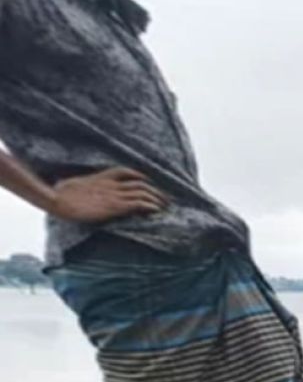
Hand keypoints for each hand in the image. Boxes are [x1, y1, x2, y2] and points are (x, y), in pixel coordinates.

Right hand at [49, 167, 167, 222]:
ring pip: (142, 192)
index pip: (124, 171)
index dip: (139, 176)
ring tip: (166, 206)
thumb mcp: (71, 185)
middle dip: (155, 190)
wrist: (57, 200)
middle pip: (139, 183)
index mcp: (100, 178)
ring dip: (157, 198)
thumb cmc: (58, 195)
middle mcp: (110, 185)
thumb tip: (70, 190)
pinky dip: (150, 205)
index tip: (148, 181)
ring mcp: (114, 195)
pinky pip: (138, 203)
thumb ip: (80, 187)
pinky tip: (157, 210)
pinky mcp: (115, 206)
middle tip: (165, 198)